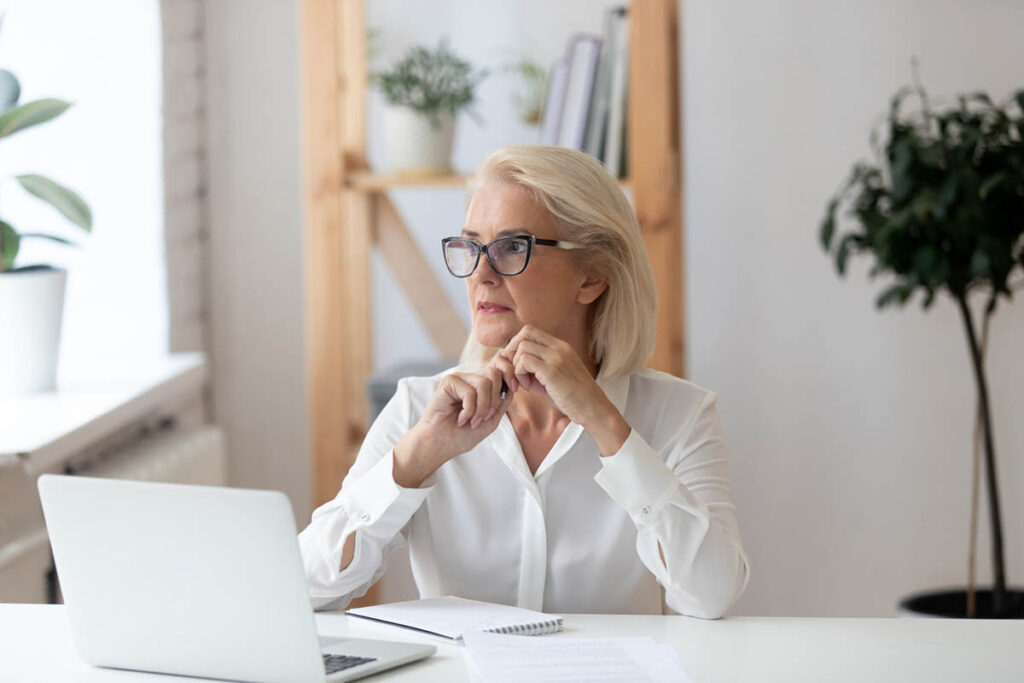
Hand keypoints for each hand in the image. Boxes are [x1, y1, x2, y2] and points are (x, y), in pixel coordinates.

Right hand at [392, 367, 510, 486]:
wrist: (441, 445)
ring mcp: (459, 379)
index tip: (514, 388)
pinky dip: (469, 410)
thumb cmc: (462, 435)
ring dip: (482, 408)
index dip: (510, 374)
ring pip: (484, 383)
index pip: (500, 368)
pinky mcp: (449, 382)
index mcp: (481, 386)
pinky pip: (469, 391)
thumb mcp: (490, 420)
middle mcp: (470, 379)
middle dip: (494, 400)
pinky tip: (461, 419)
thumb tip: (513, 386)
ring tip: (473, 421)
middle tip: (484, 418)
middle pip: (495, 374)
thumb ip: (502, 403)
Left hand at [499, 325, 617, 429]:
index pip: (531, 331)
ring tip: (525, 383)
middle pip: (525, 332)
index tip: (516, 365)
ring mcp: (557, 358)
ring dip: (516, 366)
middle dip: (512, 351)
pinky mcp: (552, 371)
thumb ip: (537, 371)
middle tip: (514, 371)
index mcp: (561, 347)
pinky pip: (524, 361)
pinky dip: (519, 373)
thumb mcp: (555, 378)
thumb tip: (516, 369)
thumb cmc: (575, 398)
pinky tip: (528, 387)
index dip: (517, 345)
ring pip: (522, 347)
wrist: (594, 410)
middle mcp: (560, 348)